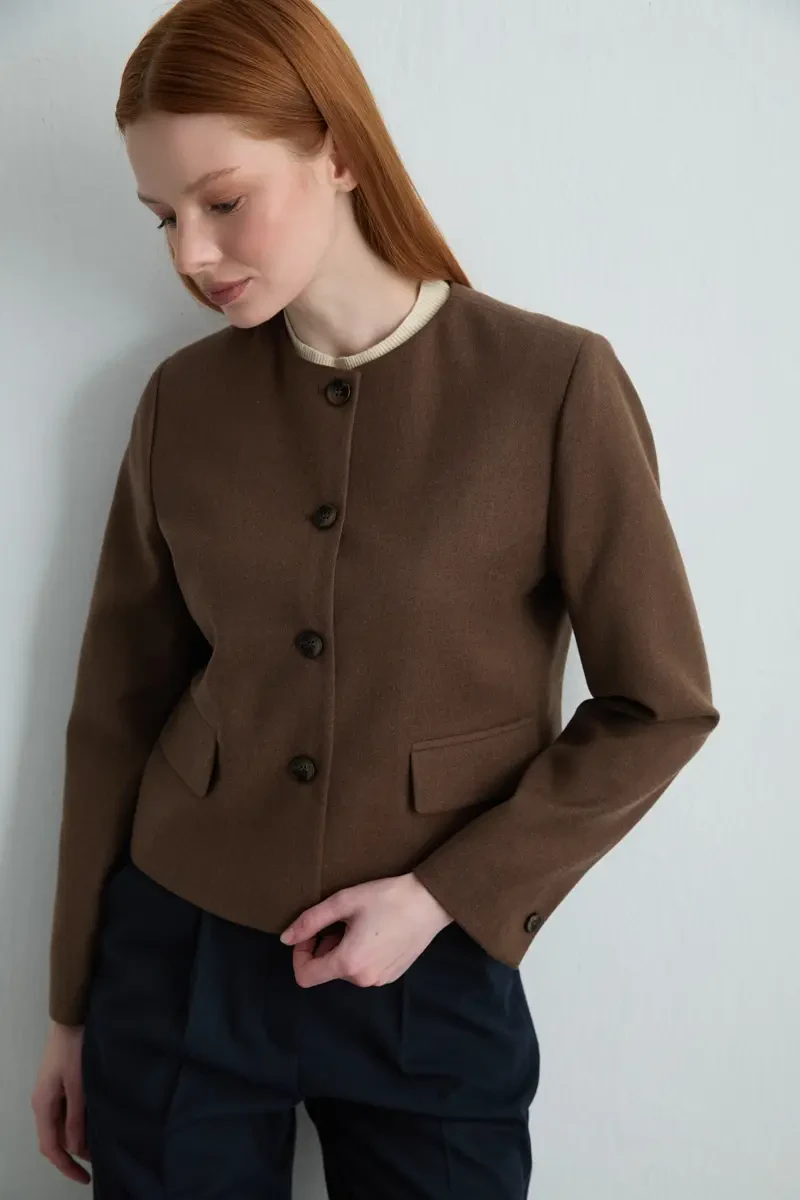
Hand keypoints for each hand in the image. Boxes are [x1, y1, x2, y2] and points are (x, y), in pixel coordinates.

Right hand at [31, 1021, 91, 1184]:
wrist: (72, 1018)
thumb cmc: (74, 1049)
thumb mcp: (78, 1085)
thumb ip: (76, 1118)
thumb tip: (75, 1149)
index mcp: (43, 1106)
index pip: (51, 1148)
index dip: (67, 1166)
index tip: (85, 1178)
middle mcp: (43, 1103)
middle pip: (55, 1139)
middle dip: (74, 1154)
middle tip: (98, 1160)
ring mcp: (50, 1094)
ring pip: (61, 1127)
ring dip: (77, 1138)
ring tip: (99, 1143)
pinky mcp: (59, 1085)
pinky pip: (65, 1113)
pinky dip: (77, 1123)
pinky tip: (93, 1123)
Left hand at [279, 872, 453, 987]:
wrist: (430, 902)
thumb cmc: (386, 898)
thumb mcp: (343, 902)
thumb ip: (310, 921)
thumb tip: (285, 939)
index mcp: (348, 963)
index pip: (305, 976)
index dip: (299, 954)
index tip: (311, 933)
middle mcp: (363, 980)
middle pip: (327, 971)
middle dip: (324, 948)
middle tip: (340, 921)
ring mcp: (380, 981)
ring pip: (346, 970)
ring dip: (342, 950)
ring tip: (359, 924)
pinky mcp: (392, 976)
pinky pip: (364, 970)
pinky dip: (360, 954)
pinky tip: (375, 932)